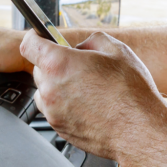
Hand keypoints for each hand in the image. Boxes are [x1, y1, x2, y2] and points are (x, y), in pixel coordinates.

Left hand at [21, 31, 166, 160]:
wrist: (138, 129)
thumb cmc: (130, 92)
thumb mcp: (117, 50)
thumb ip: (92, 41)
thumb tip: (82, 47)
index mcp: (59, 64)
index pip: (29, 44)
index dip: (35, 38)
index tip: (41, 38)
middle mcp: (50, 88)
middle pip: (38, 69)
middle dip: (54, 64)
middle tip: (80, 67)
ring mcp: (53, 111)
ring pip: (44, 91)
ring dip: (57, 86)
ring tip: (86, 88)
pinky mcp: (59, 128)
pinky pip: (53, 110)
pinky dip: (64, 105)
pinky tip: (88, 104)